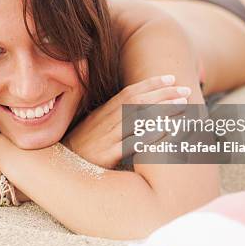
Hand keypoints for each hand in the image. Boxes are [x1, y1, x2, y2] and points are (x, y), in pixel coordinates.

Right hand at [62, 75, 190, 168]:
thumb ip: (112, 114)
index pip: (131, 92)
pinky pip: (133, 143)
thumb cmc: (81, 145)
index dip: (151, 84)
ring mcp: (108, 137)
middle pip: (139, 102)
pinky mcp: (108, 155)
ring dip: (162, 110)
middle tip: (186, 90)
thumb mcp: (94, 124)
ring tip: (183, 106)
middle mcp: (107, 121)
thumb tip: (135, 105)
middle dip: (164, 94)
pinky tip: (167, 132)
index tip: (171, 79)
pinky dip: (151, 136)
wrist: (58, 166)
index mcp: (104, 111)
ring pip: (138, 119)